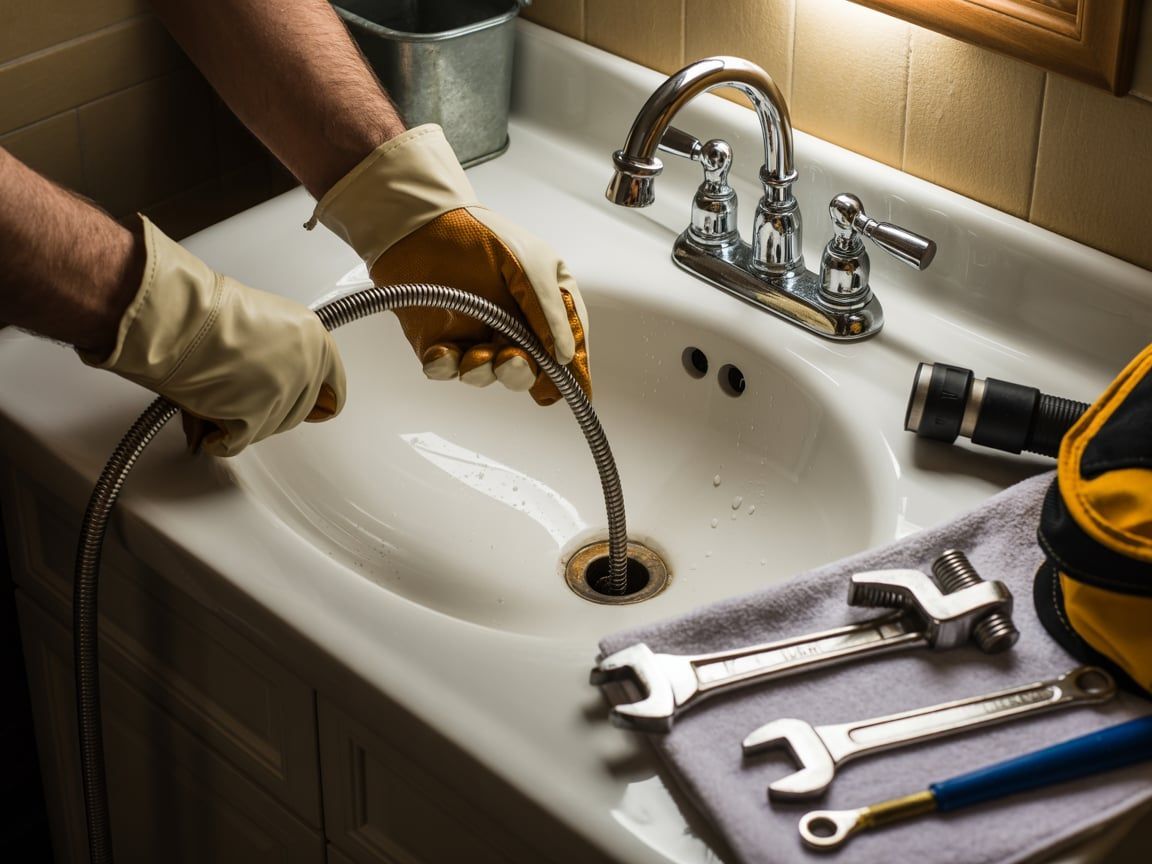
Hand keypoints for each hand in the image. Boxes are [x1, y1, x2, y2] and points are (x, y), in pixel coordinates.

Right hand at [82, 216, 345, 455]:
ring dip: (241, 421)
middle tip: (239, 394)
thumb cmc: (209, 311)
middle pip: (297, 413)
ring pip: (267, 429)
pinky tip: (206, 423)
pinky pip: (236, 443)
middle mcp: (306, 369)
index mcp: (315, 340)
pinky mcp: (254, 420)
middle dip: (269, 410)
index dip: (318, 402)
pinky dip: (218, 439)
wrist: (182, 320)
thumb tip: (276, 377)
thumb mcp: (269, 320)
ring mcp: (282, 396)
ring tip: (215, 393)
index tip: (313, 411)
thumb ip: (284, 351)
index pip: (333, 389)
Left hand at [308, 124, 589, 405]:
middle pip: (527, 371)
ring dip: (484, 371)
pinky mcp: (440, 342)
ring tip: (475, 354)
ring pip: (487, 376)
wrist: (421, 222)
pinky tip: (443, 352)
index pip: (565, 349)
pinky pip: (445, 369)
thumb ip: (550, 311)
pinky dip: (445, 366)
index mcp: (543, 309)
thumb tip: (567, 358)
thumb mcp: (531, 265)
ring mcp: (475, 337)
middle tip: (511, 359)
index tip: (573, 392)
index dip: (572, 373)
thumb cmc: (482, 235)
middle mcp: (512, 328)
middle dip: (521, 374)